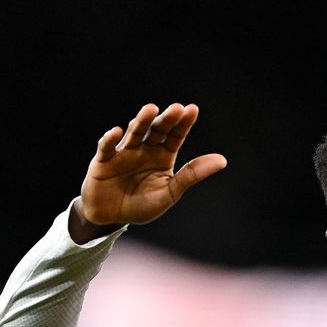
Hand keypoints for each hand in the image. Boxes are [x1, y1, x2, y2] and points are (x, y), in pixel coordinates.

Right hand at [69, 103, 227, 242]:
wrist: (111, 218)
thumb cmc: (141, 205)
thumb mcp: (169, 193)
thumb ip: (192, 175)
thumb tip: (223, 160)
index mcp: (162, 156)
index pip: (175, 136)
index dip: (183, 123)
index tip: (192, 109)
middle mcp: (144, 149)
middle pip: (156, 130)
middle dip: (166, 119)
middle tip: (176, 108)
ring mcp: (124, 152)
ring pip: (134, 133)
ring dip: (142, 121)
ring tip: (150, 109)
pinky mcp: (103, 160)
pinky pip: (107, 147)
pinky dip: (110, 139)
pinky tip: (117, 132)